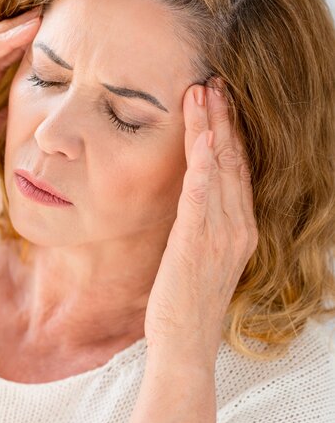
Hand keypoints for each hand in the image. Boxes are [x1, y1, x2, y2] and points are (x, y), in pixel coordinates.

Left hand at [144, 80, 258, 366]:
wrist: (184, 342)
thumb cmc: (184, 299)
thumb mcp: (197, 254)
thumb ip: (199, 223)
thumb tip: (188, 195)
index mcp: (238, 228)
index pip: (236, 169)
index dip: (230, 132)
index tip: (219, 100)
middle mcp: (236, 227)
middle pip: (232, 161)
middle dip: (223, 119)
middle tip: (214, 80)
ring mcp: (221, 235)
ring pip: (218, 170)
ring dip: (210, 129)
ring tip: (203, 93)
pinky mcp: (198, 244)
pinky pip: (202, 197)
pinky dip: (202, 165)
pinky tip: (201, 139)